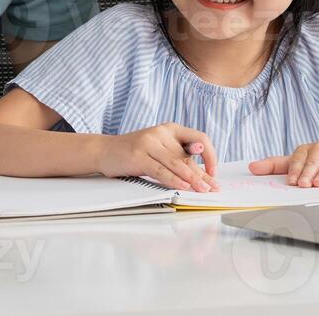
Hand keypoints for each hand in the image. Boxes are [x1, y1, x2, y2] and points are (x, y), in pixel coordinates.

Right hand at [96, 123, 218, 191]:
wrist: (105, 150)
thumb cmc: (136, 153)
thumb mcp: (160, 150)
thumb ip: (179, 157)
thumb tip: (204, 175)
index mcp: (171, 129)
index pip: (200, 138)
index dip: (210, 154)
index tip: (213, 171)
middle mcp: (161, 132)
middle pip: (188, 156)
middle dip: (202, 174)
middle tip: (213, 188)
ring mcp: (149, 143)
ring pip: (177, 163)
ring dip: (192, 179)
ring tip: (203, 190)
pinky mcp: (139, 156)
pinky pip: (161, 170)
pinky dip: (173, 180)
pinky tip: (183, 187)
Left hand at [250, 137, 318, 188]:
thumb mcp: (300, 161)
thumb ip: (276, 166)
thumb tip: (252, 168)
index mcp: (307, 150)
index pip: (297, 157)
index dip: (294, 169)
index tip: (290, 181)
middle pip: (314, 159)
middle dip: (308, 171)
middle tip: (302, 184)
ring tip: (318, 184)